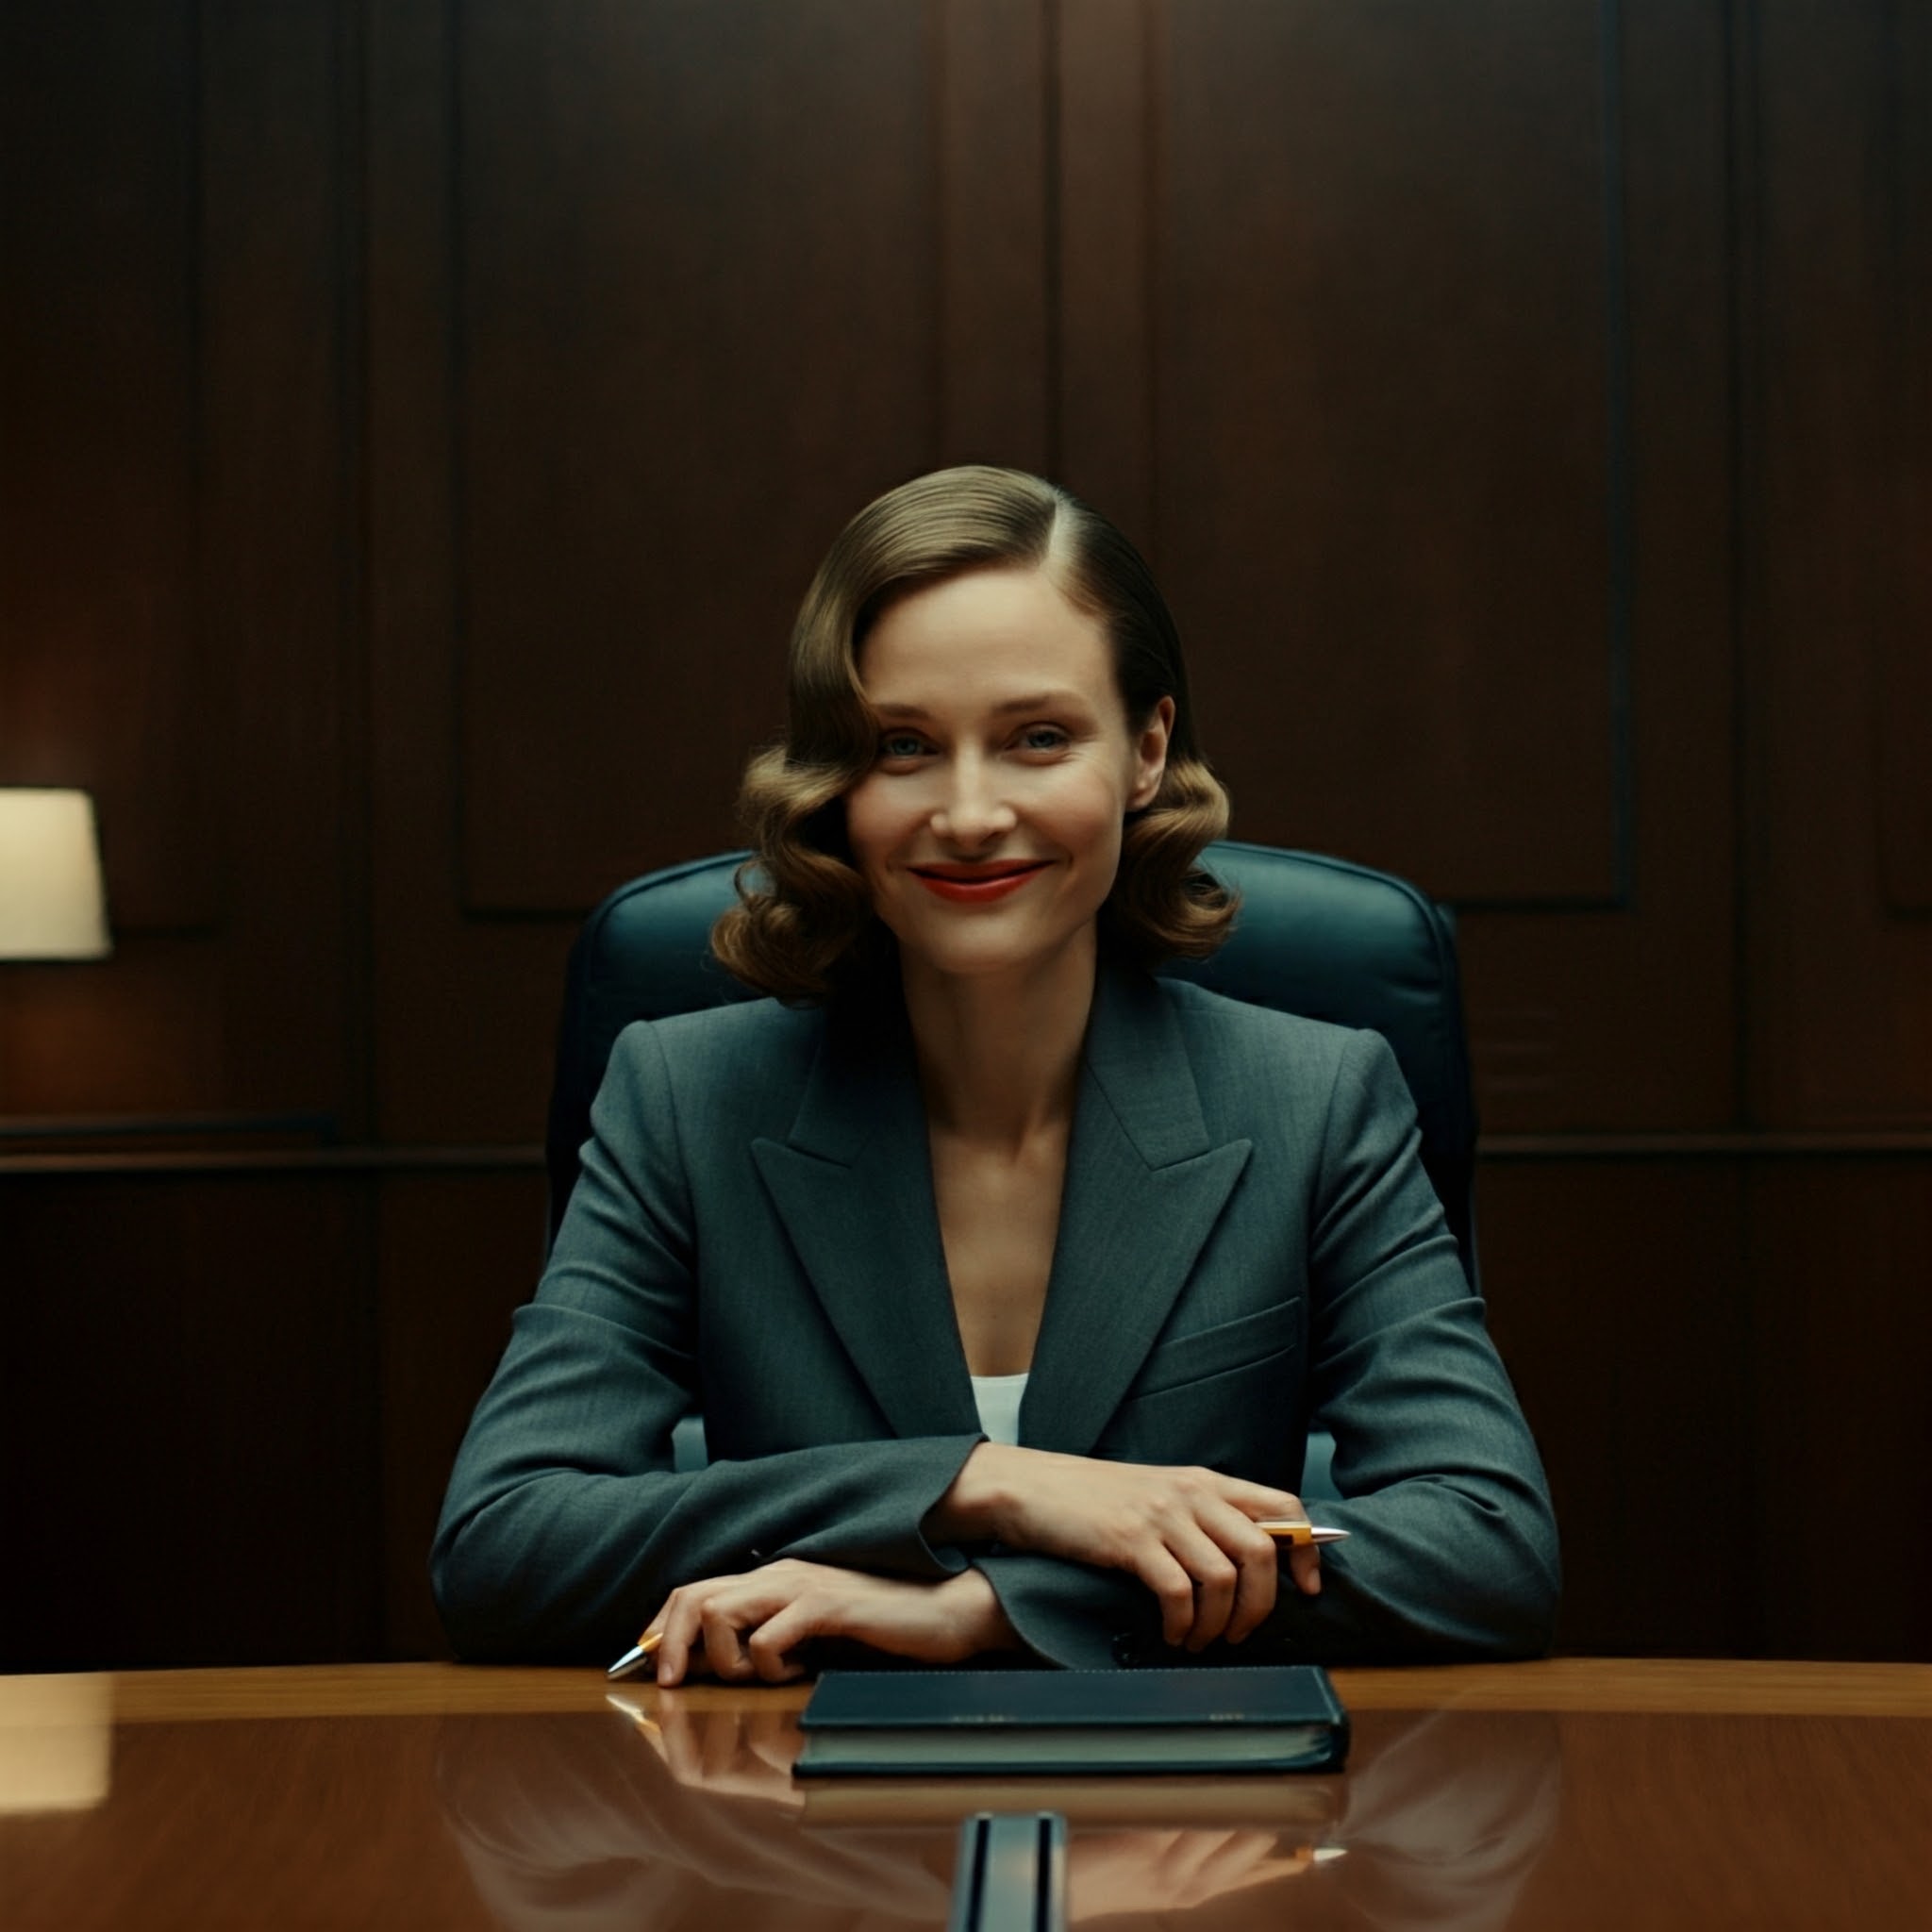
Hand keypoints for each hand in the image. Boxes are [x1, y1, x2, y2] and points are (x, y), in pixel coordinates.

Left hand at [645, 1559, 1019, 1685]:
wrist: (946, 1610)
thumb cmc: (881, 1628)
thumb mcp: (814, 1633)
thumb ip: (771, 1638)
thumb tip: (716, 1668)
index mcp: (771, 1577)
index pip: (693, 1590)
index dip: (659, 1628)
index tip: (649, 1667)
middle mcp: (779, 1572)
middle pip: (693, 1596)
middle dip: (667, 1644)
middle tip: (673, 1685)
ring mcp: (804, 1584)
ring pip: (721, 1612)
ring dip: (724, 1660)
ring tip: (756, 1679)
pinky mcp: (830, 1605)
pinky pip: (771, 1636)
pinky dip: (769, 1665)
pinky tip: (797, 1673)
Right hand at [931, 1445, 1321, 1649]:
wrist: (1031, 1488)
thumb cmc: (1095, 1500)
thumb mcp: (1159, 1496)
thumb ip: (1203, 1517)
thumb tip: (1254, 1562)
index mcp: (1204, 1481)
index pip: (1282, 1505)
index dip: (1307, 1550)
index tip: (1307, 1589)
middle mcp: (1190, 1492)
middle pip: (1262, 1549)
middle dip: (1262, 1605)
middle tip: (1240, 1633)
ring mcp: (1160, 1514)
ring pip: (1224, 1577)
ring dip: (1220, 1624)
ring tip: (1201, 1641)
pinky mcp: (1129, 1540)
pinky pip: (1178, 1592)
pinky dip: (1183, 1625)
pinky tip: (1171, 1635)